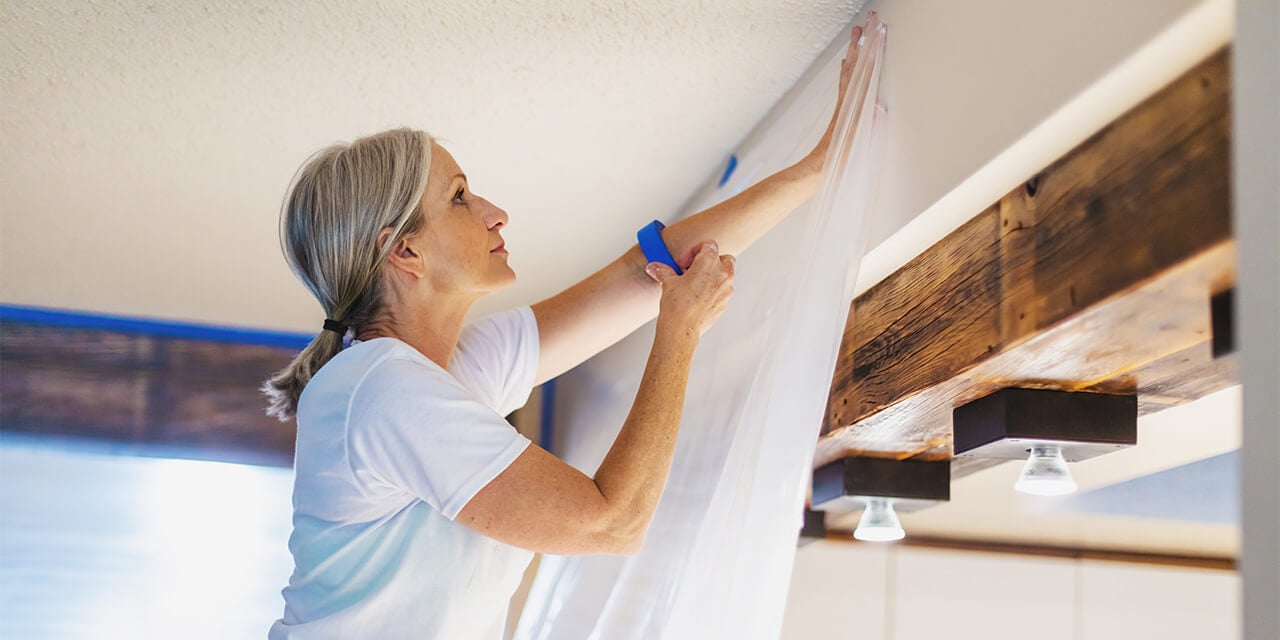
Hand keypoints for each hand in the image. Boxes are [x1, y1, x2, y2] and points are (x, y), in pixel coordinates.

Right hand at [646, 241, 734, 337]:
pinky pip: (722, 292)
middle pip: (723, 258)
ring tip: (696, 284)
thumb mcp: (668, 283)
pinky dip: (714, 291)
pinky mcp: (724, 303)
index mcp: (709, 263)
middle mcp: (722, 274)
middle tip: (693, 270)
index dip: (697, 250)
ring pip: (725, 276)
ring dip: (714, 277)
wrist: (682, 329)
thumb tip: (656, 268)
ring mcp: (726, 290)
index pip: (709, 245)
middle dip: (710, 262)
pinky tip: (698, 298)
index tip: (688, 260)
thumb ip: (664, 271)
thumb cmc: (677, 305)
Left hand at [808, 15, 871, 165]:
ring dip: (855, 49)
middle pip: (856, 64)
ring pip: (850, 69)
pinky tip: (847, 61)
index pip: (865, 71)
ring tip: (858, 31)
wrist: (818, 169)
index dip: (873, 51)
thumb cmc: (838, 160)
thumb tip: (879, 109)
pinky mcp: (841, 109)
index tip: (879, 31)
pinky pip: (844, 81)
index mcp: (853, 106)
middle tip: (869, 20)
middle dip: (864, 41)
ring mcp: (844, 103)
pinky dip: (848, 67)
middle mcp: (847, 100)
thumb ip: (868, 128)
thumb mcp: (856, 145)